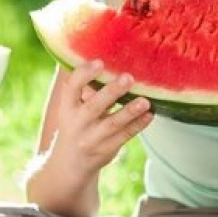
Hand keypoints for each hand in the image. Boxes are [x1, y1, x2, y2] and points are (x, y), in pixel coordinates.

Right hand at [45, 61, 152, 175]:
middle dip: (112, 92)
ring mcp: (92, 138)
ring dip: (130, 112)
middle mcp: (77, 123)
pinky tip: (150, 114)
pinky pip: (124, 136)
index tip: (99, 62)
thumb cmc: (76, 123)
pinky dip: (138, 125)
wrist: (70, 162)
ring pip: (112, 124)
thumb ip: (84, 87)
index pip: (72, 88)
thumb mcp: (71, 106)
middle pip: (94, 107)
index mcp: (67, 107)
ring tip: (145, 101)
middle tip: (129, 77)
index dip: (84, 74)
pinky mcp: (107, 150)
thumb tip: (103, 54)